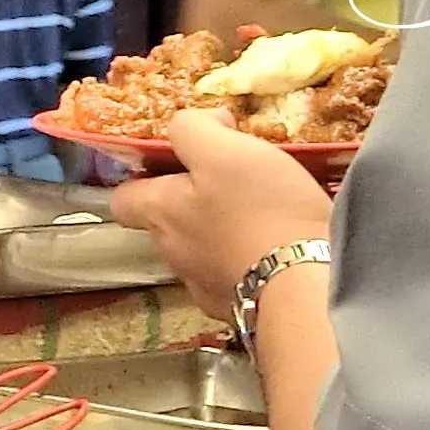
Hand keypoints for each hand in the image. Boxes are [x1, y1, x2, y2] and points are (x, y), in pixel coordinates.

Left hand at [111, 113, 335, 323]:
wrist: (306, 286)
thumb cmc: (262, 210)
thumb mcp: (226, 151)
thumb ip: (195, 129)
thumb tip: (199, 123)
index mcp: (161, 212)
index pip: (123, 198)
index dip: (141, 179)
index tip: (174, 163)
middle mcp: (172, 252)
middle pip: (166, 222)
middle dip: (189, 202)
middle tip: (229, 183)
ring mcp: (203, 285)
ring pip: (199, 249)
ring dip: (218, 232)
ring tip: (259, 214)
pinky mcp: (237, 307)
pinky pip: (232, 275)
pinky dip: (244, 261)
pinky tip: (273, 248)